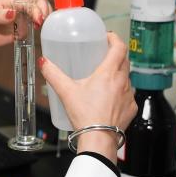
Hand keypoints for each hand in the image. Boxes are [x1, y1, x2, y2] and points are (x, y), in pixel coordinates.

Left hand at [0, 0, 51, 64]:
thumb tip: (13, 13)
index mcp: (8, 1)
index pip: (27, 2)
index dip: (34, 9)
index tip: (37, 19)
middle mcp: (16, 8)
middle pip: (37, 3)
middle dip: (43, 11)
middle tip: (42, 22)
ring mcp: (18, 20)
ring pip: (37, 15)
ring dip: (42, 20)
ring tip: (40, 27)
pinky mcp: (18, 31)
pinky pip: (31, 30)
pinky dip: (35, 31)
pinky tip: (33, 34)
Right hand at [38, 32, 136, 161]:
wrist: (98, 139)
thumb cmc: (86, 115)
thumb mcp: (66, 92)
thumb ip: (53, 74)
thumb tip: (44, 62)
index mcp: (109, 73)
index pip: (119, 47)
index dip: (114, 38)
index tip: (108, 37)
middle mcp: (123, 81)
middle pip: (124, 60)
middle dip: (116, 54)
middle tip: (104, 54)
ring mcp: (129, 95)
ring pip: (127, 78)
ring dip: (118, 74)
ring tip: (105, 79)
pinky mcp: (131, 108)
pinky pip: (128, 95)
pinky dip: (120, 92)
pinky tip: (110, 98)